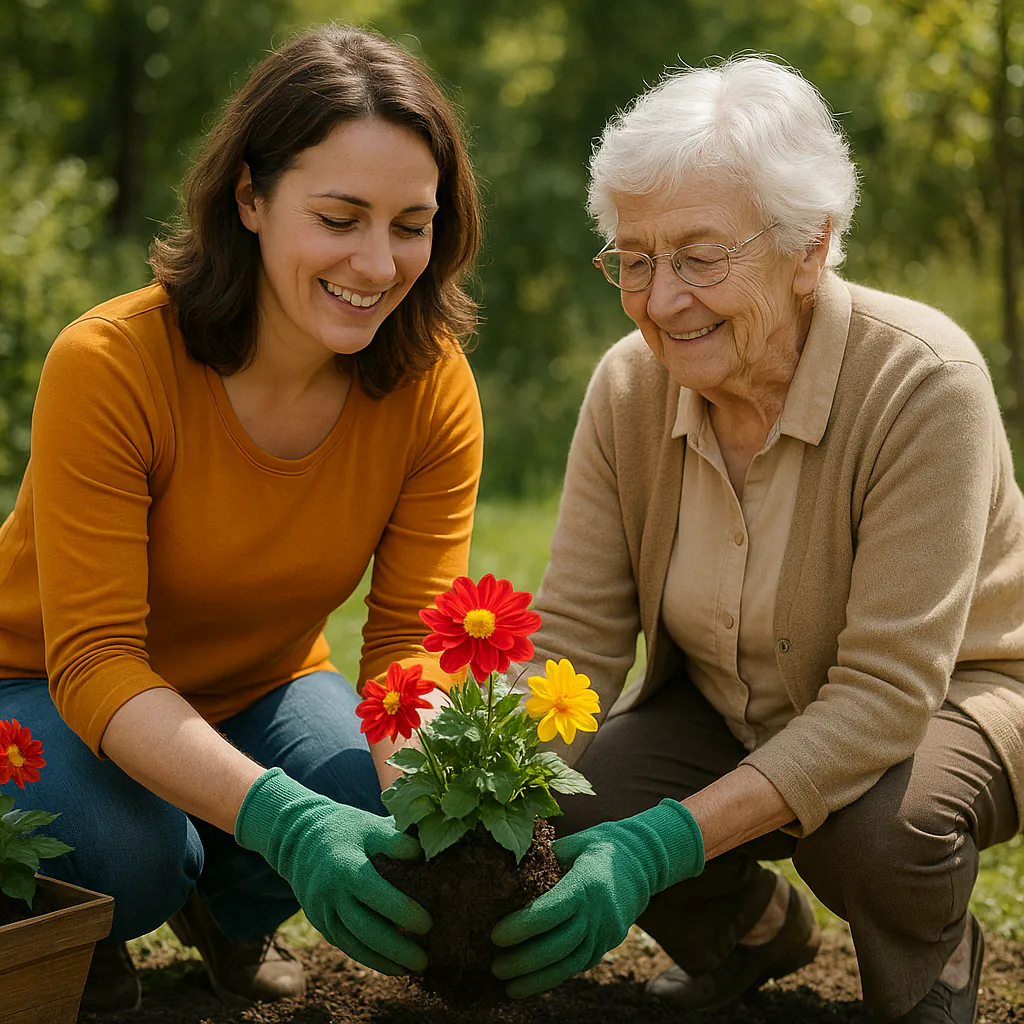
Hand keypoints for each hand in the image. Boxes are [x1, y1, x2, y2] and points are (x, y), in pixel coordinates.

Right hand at [235, 767, 430, 975]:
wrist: (300, 839)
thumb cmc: (347, 830)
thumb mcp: (371, 826)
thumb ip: (397, 840)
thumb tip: (427, 855)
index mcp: (345, 865)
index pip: (376, 893)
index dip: (402, 911)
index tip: (429, 923)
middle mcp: (331, 892)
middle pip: (365, 928)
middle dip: (396, 948)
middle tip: (426, 959)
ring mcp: (323, 911)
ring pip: (354, 944)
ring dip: (385, 960)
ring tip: (416, 968)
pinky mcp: (322, 923)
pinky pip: (347, 947)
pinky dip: (371, 959)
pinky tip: (395, 966)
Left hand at [491, 799, 703, 996]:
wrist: (645, 861)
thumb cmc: (601, 845)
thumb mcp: (576, 842)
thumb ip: (546, 857)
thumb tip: (511, 865)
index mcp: (586, 883)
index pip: (550, 912)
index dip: (521, 927)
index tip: (495, 935)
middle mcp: (598, 913)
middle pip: (558, 945)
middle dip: (523, 961)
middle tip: (494, 966)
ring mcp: (606, 933)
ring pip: (570, 964)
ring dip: (537, 979)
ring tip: (508, 987)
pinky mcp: (608, 945)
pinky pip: (579, 965)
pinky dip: (554, 976)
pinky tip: (531, 983)